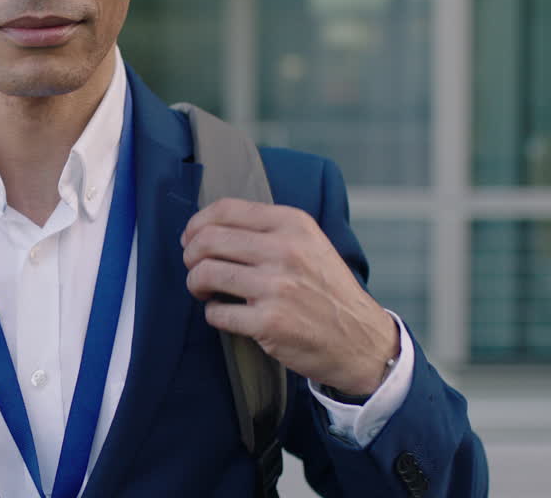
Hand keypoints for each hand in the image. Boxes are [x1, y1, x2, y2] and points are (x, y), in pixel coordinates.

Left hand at [182, 199, 398, 395]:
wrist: (360, 340)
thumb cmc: (326, 289)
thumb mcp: (309, 243)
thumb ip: (267, 229)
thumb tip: (207, 226)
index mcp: (293, 223)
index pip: (224, 209)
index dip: (196, 224)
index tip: (191, 239)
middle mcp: (285, 250)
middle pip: (207, 241)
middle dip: (190, 255)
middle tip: (194, 268)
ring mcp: (277, 287)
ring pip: (204, 274)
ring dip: (195, 285)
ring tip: (205, 291)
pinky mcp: (269, 322)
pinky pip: (216, 312)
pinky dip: (213, 314)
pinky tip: (227, 314)